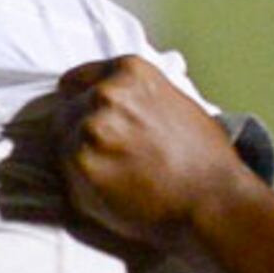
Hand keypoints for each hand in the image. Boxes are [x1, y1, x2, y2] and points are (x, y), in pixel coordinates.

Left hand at [25, 55, 260, 255]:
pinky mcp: (80, 163)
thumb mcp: (173, 101)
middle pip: (66, 111)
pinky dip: (79, 184)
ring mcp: (90, 127)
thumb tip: (104, 99)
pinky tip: (111, 190)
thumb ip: (134, 96)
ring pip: (62, 142)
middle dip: (79, 132)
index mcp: (129, 72)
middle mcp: (105, 93)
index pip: (76, 81)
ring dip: (78, 158)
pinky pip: (63, 173)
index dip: (79, 103)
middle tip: (110, 158)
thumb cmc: (203, 159)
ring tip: (116, 177)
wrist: (212, 200)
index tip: (84, 119)